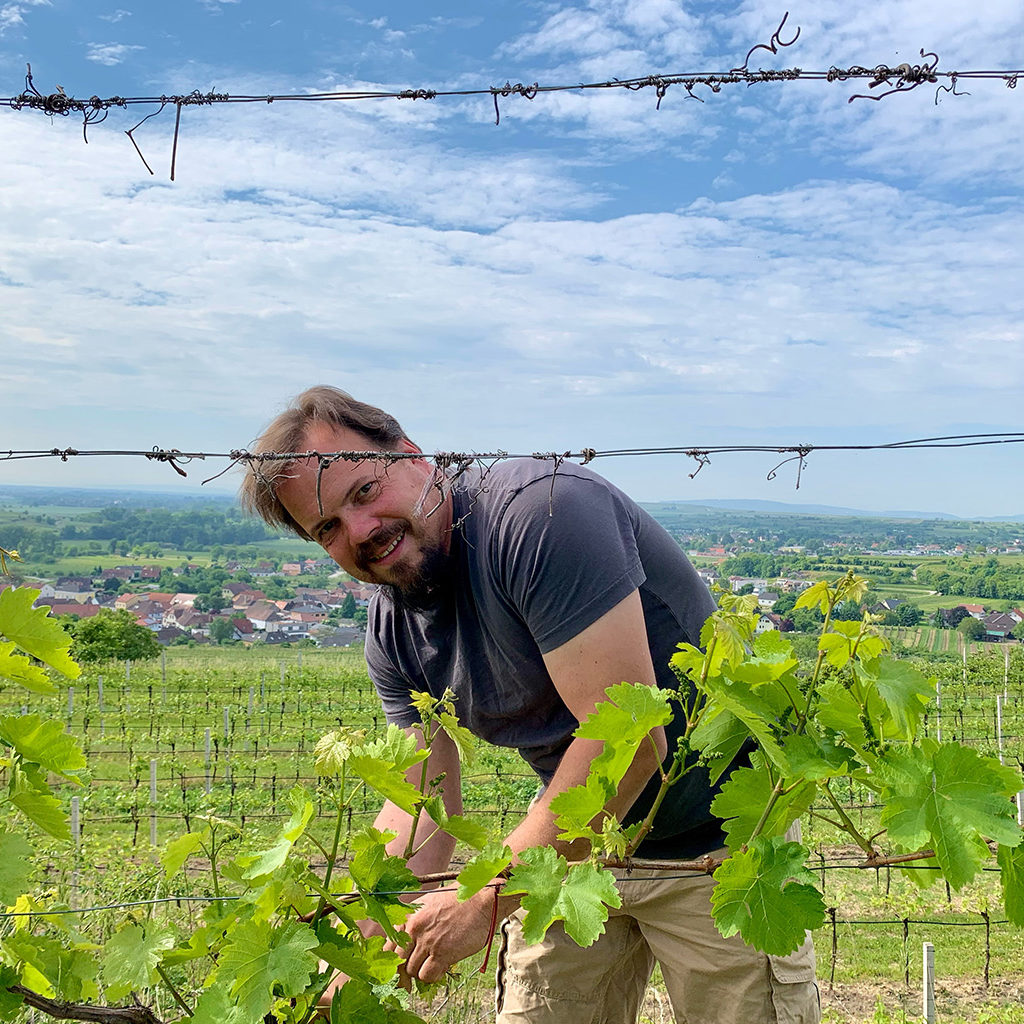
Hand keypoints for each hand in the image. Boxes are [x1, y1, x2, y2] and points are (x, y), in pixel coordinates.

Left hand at [386, 885, 500, 983]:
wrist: (481, 899)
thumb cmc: (458, 900)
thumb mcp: (428, 904)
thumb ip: (414, 922)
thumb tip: (405, 945)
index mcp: (408, 916)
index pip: (388, 947)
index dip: (392, 962)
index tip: (397, 970)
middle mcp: (414, 929)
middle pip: (398, 963)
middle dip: (405, 972)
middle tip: (412, 977)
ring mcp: (427, 941)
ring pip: (412, 971)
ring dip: (422, 972)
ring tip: (434, 964)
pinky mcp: (442, 953)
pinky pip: (428, 976)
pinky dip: (433, 976)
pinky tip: (442, 967)